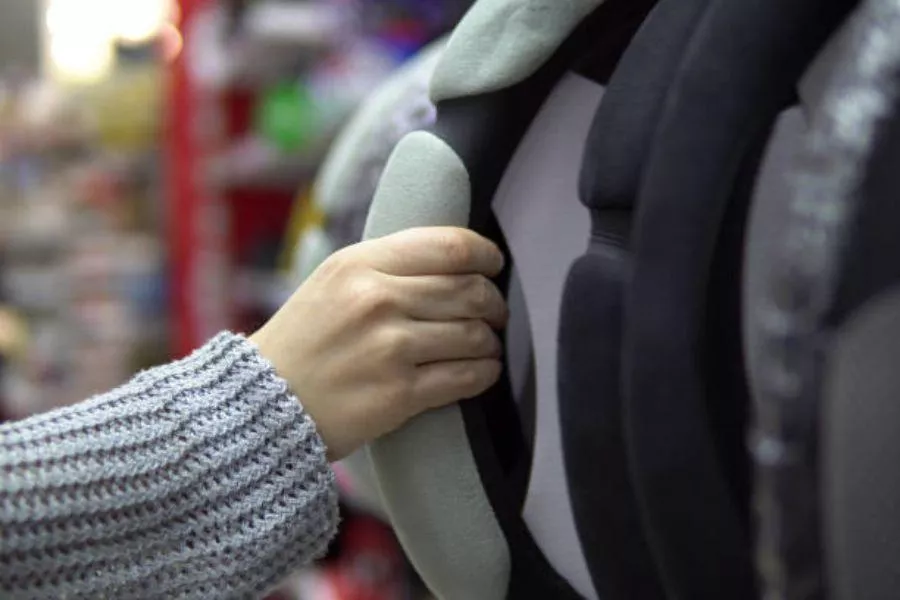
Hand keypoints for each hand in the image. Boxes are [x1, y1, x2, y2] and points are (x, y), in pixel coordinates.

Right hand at [251, 227, 507, 460]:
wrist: (261, 404)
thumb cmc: (303, 342)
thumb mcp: (332, 281)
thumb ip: (386, 265)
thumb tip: (455, 260)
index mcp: (360, 264)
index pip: (449, 245)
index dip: (485, 254)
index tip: (494, 265)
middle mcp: (376, 300)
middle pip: (470, 290)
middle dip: (494, 303)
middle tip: (496, 314)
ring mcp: (389, 347)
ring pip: (475, 334)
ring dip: (491, 342)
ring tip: (486, 346)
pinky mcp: (399, 394)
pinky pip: (467, 376)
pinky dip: (485, 373)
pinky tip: (482, 371)